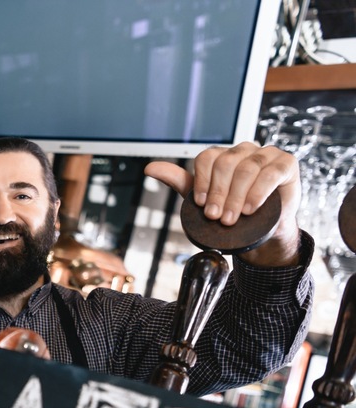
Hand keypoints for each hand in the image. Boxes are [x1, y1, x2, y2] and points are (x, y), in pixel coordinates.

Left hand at [144, 142, 301, 266]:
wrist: (264, 229)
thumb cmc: (233, 210)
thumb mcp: (204, 197)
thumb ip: (180, 181)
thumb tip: (149, 168)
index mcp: (224, 155)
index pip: (208, 157)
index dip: (201, 181)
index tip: (200, 204)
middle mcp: (245, 150)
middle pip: (226, 163)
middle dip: (218, 193)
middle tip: (215, 217)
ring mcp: (267, 154)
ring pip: (248, 168)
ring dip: (236, 196)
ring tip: (230, 218)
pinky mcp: (286, 164)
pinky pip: (271, 173)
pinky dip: (258, 192)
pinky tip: (250, 208)